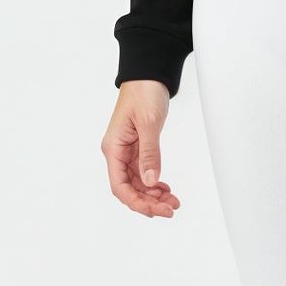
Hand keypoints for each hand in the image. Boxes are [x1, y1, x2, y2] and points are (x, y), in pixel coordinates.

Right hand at [103, 80, 179, 216]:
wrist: (148, 75)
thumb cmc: (143, 93)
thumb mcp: (149, 124)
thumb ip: (149, 154)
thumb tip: (151, 182)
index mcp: (113, 148)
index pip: (120, 186)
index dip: (137, 202)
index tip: (156, 210)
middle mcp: (117, 152)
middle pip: (129, 188)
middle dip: (149, 202)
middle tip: (171, 208)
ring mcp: (126, 151)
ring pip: (137, 183)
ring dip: (153, 194)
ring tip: (172, 201)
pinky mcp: (137, 148)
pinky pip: (143, 172)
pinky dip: (154, 183)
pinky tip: (165, 189)